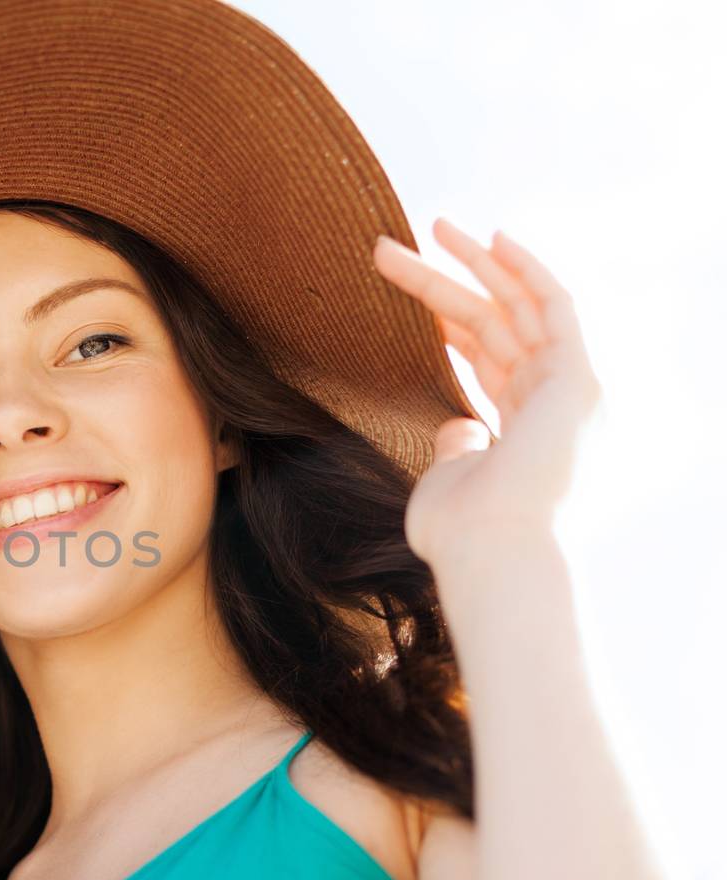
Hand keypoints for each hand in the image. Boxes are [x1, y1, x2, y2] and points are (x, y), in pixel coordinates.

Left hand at [372, 220, 601, 570]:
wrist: (492, 552)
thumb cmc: (462, 533)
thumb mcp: (450, 479)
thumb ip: (457, 446)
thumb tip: (457, 423)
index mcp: (522, 428)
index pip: (486, 354)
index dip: (447, 315)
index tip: (407, 284)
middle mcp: (553, 403)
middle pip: (495, 322)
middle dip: (448, 280)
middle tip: (401, 244)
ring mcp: (571, 389)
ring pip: (517, 306)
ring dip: (476, 263)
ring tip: (431, 225)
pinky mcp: (579, 377)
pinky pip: (557, 306)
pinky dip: (528, 269)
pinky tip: (493, 238)